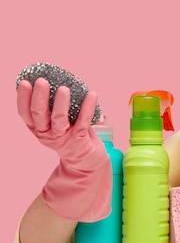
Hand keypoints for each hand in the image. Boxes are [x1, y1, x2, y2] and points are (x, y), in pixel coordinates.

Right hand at [17, 78, 111, 221]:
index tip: (25, 83)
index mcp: (39, 129)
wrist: (87, 162)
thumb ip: (55, 108)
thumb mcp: (58, 124)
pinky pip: (83, 122)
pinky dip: (88, 107)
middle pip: (39, 115)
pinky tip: (92, 95)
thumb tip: (59, 81)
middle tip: (41, 81)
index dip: (23, 99)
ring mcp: (63, 138)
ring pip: (58, 119)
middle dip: (39, 97)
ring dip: (61, 103)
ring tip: (64, 88)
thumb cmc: (72, 136)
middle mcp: (47, 135)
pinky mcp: (79, 140)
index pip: (26, 114)